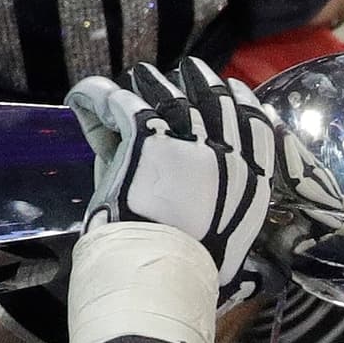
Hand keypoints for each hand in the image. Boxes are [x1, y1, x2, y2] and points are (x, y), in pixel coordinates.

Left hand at [65, 57, 276, 306]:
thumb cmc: (197, 270)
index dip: (245, 103)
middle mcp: (225, 153)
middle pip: (214, 102)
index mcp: (252, 181)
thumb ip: (238, 227)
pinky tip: (86, 95)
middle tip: (188, 71)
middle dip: (200, 82)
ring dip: (153, 83)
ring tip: (143, 75)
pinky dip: (100, 96)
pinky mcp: (147, 137)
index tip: (235, 89)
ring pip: (169, 96)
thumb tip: (253, 247)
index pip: (257, 127)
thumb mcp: (235, 251)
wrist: (163, 272)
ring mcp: (187, 141)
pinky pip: (122, 104)